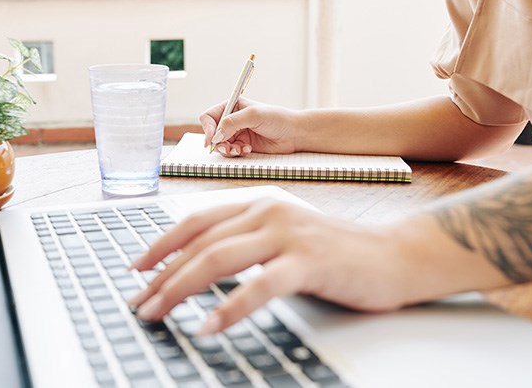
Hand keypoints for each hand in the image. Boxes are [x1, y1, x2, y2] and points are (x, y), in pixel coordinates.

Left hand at [128, 198, 412, 334]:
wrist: (394, 255)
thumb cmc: (335, 252)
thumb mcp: (282, 237)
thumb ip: (246, 243)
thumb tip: (199, 268)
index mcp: (257, 204)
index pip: (195, 222)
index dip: (161, 245)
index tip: (136, 269)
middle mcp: (266, 212)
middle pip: (199, 244)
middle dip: (161, 276)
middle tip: (139, 304)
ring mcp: (287, 233)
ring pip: (217, 259)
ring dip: (179, 289)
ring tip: (156, 314)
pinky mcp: (308, 261)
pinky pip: (258, 287)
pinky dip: (228, 309)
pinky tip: (208, 328)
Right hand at [199, 98, 298, 157]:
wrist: (293, 134)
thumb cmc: (277, 119)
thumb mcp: (253, 115)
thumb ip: (232, 123)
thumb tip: (216, 136)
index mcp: (232, 106)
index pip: (210, 117)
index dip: (208, 128)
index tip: (211, 139)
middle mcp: (232, 119)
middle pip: (213, 133)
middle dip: (218, 142)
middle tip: (226, 148)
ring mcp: (237, 133)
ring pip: (220, 144)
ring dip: (227, 149)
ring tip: (239, 149)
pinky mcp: (243, 144)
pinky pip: (231, 151)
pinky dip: (236, 152)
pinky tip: (247, 149)